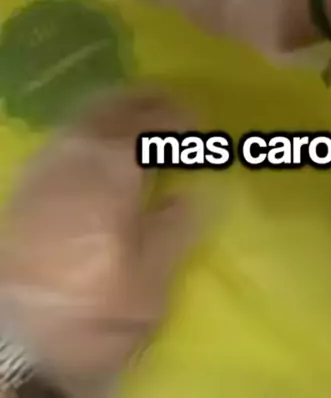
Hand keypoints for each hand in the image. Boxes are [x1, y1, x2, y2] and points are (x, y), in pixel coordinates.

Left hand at [0, 90, 197, 397]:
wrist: (12, 341)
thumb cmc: (91, 311)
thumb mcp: (149, 284)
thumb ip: (176, 230)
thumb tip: (196, 194)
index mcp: (114, 168)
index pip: (153, 125)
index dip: (179, 120)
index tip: (200, 123)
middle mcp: (78, 153)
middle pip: (115, 107)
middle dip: (147, 101)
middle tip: (173, 104)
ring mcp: (47, 165)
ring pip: (85, 116)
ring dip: (117, 109)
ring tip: (140, 118)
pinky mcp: (27, 184)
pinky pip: (66, 135)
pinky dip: (90, 128)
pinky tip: (100, 145)